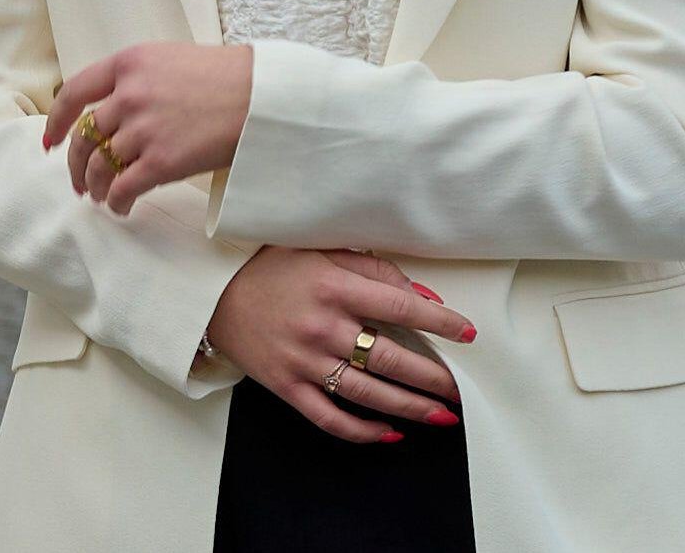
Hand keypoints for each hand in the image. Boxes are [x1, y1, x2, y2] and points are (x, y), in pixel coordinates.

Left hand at [45, 41, 254, 214]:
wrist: (262, 97)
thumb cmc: (224, 78)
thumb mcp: (170, 59)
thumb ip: (136, 78)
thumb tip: (109, 110)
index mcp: (129, 63)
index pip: (74, 92)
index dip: (57, 121)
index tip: (50, 142)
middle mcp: (129, 94)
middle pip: (84, 137)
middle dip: (75, 164)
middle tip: (79, 181)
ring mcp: (143, 129)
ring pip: (99, 167)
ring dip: (96, 187)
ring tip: (103, 196)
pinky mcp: (160, 161)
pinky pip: (122, 189)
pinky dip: (117, 202)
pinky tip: (122, 206)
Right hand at [208, 246, 474, 444]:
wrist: (216, 293)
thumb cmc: (274, 267)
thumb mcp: (323, 252)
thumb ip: (374, 269)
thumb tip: (423, 294)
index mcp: (335, 287)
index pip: (401, 306)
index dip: (440, 322)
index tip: (468, 333)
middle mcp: (323, 327)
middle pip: (391, 357)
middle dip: (433, 376)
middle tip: (460, 388)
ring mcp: (305, 362)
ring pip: (368, 393)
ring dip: (410, 407)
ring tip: (442, 415)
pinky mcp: (288, 387)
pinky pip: (331, 418)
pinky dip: (363, 430)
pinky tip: (391, 433)